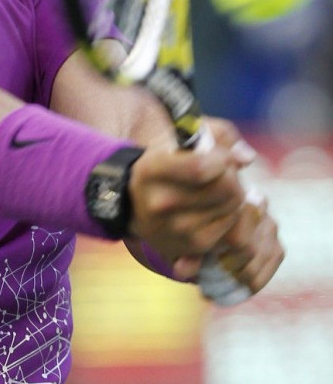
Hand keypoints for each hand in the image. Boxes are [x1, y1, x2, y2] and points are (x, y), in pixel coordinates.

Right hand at [129, 117, 284, 295]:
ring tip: (220, 190)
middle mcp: (161, 203)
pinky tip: (219, 208)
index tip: (220, 156)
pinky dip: (233, 217)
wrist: (136, 202)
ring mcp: (177, 229)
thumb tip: (246, 157)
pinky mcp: (193, 247)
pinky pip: (234, 232)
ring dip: (236, 197)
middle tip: (224, 173)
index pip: (200, 168)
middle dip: (233, 177)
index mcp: (151, 170)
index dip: (221, 159)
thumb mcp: (181, 138)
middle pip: (225, 189)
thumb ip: (218, 135)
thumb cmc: (166, 162)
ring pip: (234, 210)